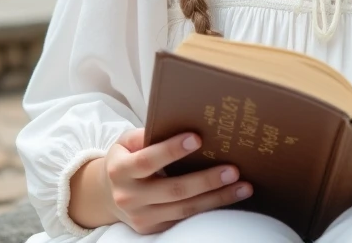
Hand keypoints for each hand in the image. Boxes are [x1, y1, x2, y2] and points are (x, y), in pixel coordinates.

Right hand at [102, 127, 253, 233]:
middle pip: (173, 190)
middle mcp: (129, 197)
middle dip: (206, 180)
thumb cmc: (126, 158)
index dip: (171, 150)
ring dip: (217, 198)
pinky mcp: (153, 229)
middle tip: (233, 170)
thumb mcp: (127, 142)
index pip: (147, 160)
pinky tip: (230, 198)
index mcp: (120, 170)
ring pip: (184, 209)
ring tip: (243, 186)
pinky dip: (209, 208)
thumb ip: (147, 135)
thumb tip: (180, 123)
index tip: (197, 138)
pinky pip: (185, 219)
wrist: (108, 194)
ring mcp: (142, 217)